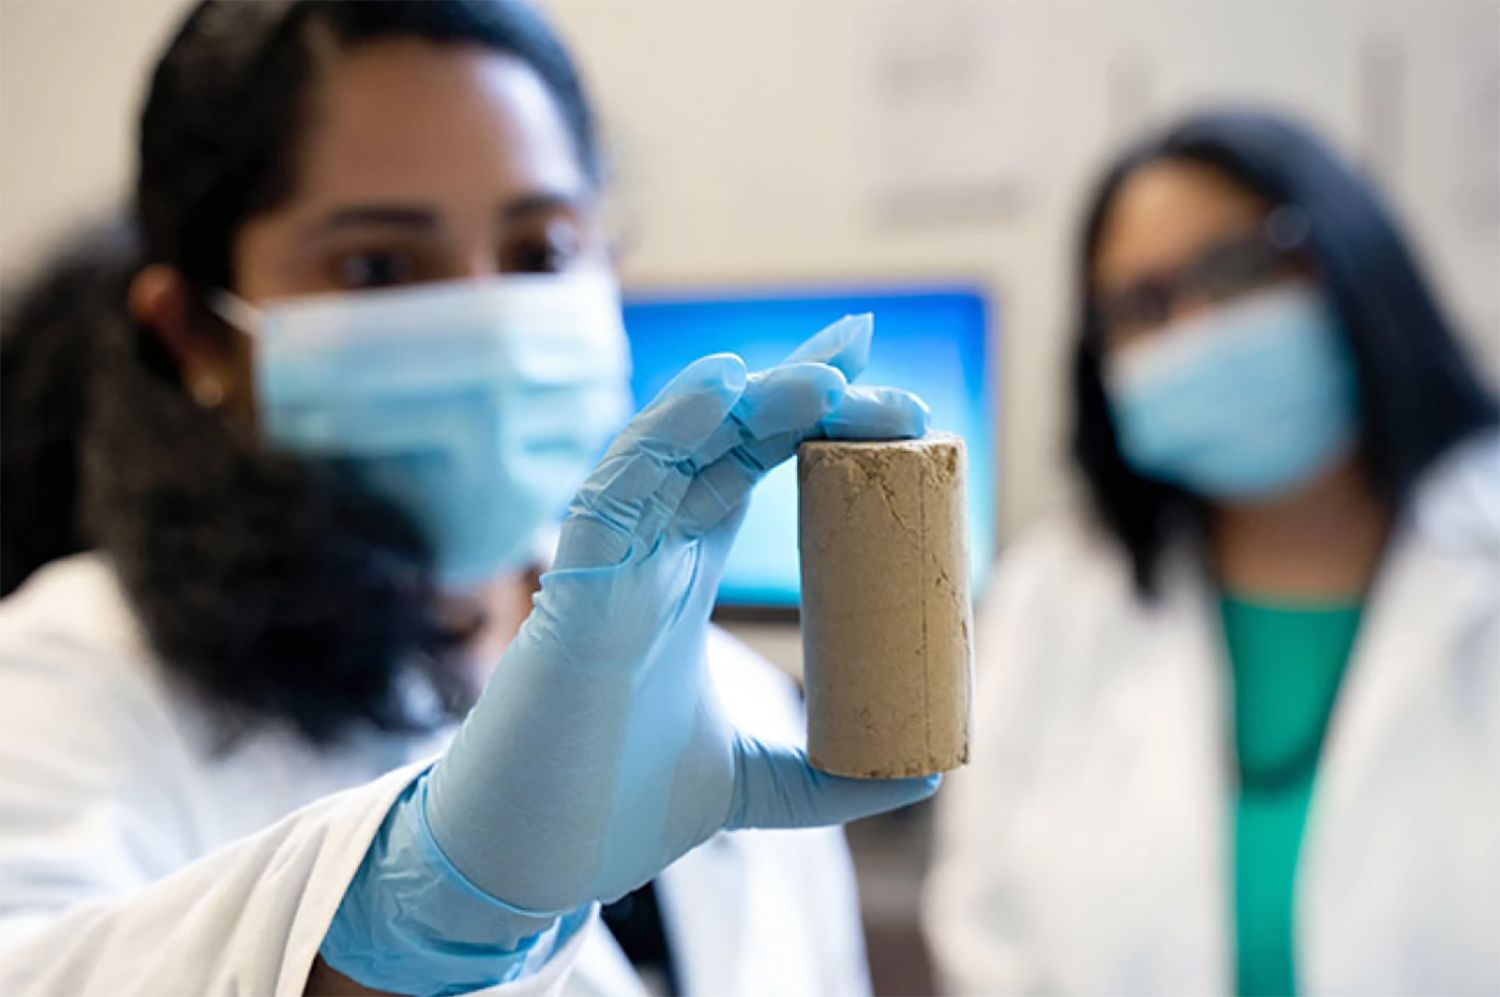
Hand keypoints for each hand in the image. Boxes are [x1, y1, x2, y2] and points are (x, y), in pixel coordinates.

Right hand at [425, 315, 938, 913]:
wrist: (528, 864)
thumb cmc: (612, 808)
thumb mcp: (754, 786)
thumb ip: (831, 776)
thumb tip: (930, 773)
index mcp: (686, 571)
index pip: (754, 463)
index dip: (812, 416)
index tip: (886, 387)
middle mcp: (649, 550)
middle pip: (729, 437)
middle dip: (807, 396)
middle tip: (892, 388)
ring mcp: (609, 561)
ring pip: (676, 444)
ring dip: (753, 397)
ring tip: (831, 374)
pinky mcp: (572, 590)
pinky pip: (613, 489)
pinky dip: (662, 433)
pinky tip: (722, 388)